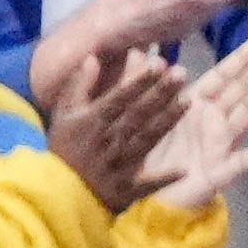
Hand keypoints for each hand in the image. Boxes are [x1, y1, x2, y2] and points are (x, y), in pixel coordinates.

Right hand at [30, 28, 176, 205]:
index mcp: (93, 121)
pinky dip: (164, 179)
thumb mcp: (64, 113)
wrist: (59, 190)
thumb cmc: (64, 148)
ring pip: (148, 139)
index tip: (158, 65)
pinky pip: (147, 183)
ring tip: (188, 102)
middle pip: (139, 113)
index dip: (139, 81)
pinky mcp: (126, 187)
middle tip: (182, 74)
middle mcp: (109, 139)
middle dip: (161, 93)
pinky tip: (184, 171)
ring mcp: (119, 164)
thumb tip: (92, 57)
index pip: (120, 97)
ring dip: (168, 121)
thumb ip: (79, 85)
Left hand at [134, 30, 247, 212]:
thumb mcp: (135, 113)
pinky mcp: (220, 171)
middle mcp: (213, 120)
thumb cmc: (144, 155)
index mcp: (194, 105)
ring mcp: (221, 145)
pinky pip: (243, 162)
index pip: (224, 76)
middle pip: (244, 88)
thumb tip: (138, 50)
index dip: (243, 57)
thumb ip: (138, 82)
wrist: (144, 196)